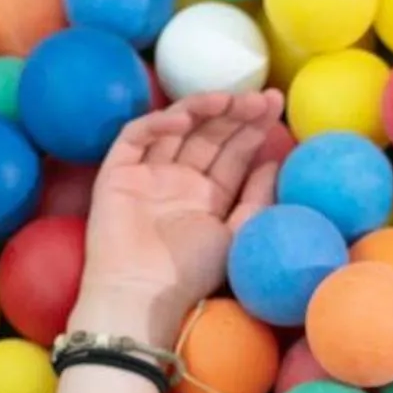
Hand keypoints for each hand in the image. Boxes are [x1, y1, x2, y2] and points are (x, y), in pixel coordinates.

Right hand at [78, 90, 284, 347]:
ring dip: (202, 109)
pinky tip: (184, 120)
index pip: (231, 152)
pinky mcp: (118, 172)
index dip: (251, 127)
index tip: (274, 105)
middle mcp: (178, 179)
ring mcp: (148, 173)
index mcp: (206, 196)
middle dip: (235, 112)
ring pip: (175, 128)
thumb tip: (274, 163)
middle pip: (208, 134)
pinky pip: (136, 136)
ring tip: (230, 100)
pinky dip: (158, 124)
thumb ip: (256, 199)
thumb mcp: (236, 235)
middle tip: (261, 97)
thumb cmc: (189, 275)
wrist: (141, 295)